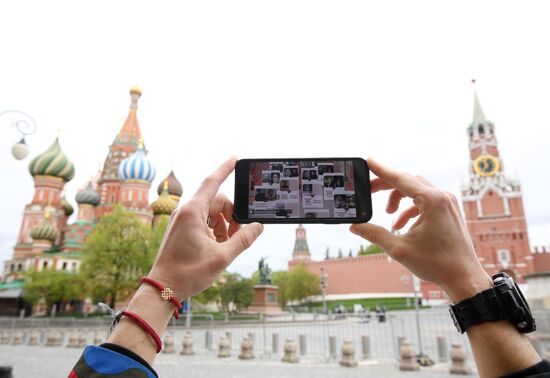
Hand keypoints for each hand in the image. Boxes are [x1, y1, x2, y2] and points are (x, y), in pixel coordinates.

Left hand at [147, 157, 263, 299]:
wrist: (162, 288)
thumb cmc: (188, 273)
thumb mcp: (222, 256)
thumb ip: (243, 239)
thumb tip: (258, 227)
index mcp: (192, 212)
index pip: (212, 182)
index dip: (225, 169)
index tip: (235, 158)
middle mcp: (185, 212)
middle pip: (217, 202)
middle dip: (232, 216)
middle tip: (239, 236)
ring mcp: (182, 220)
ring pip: (211, 213)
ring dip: (224, 226)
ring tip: (225, 247)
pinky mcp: (181, 229)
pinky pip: (203, 221)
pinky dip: (214, 231)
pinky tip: (216, 248)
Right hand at [350, 158, 491, 302]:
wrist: (464, 278)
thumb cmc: (437, 264)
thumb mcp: (399, 249)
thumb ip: (374, 233)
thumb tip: (355, 226)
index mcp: (432, 201)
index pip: (400, 178)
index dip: (382, 170)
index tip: (368, 161)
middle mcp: (442, 197)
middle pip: (407, 181)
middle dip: (386, 186)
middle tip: (368, 192)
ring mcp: (447, 203)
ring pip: (416, 190)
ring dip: (399, 199)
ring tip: (388, 217)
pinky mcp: (449, 211)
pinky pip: (425, 201)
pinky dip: (410, 208)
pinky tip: (402, 225)